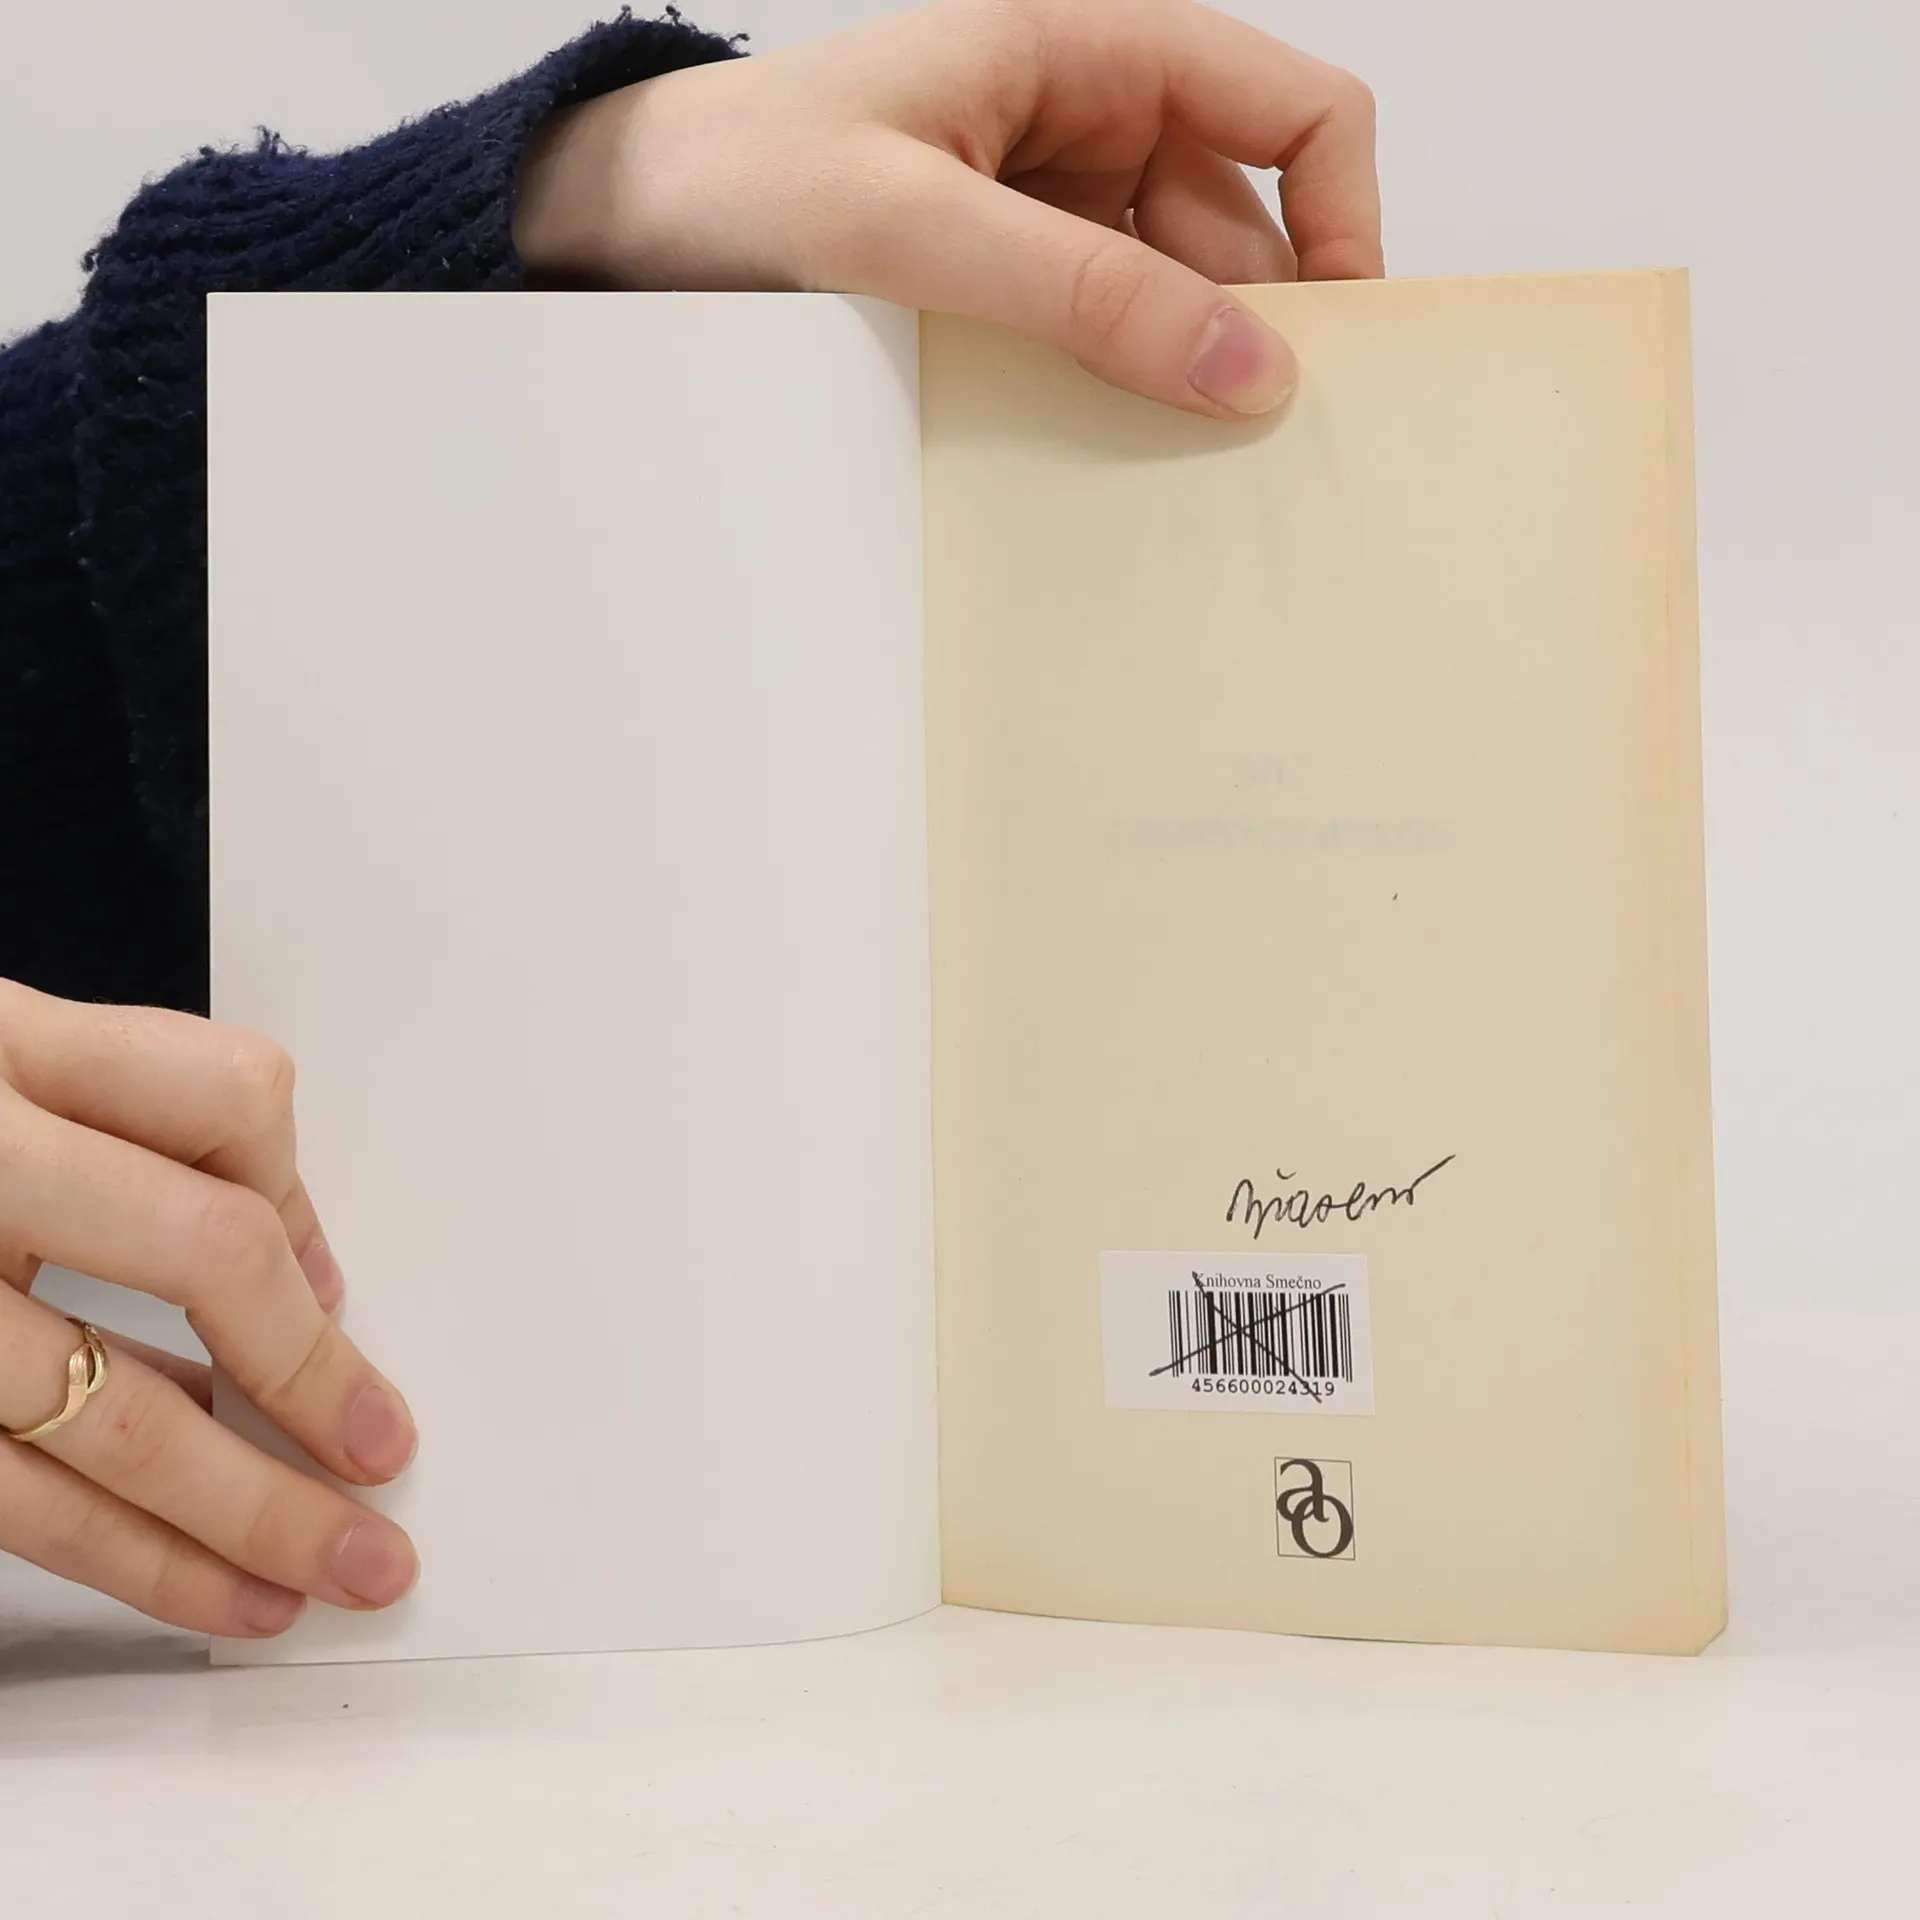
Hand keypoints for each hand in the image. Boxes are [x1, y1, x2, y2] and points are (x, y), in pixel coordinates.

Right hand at [0, 980, 417, 1636]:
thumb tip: (308, 1262)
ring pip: (104, 1415)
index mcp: (5, 1049)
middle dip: (314, 1373)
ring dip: (241, 1508)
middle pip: (201, 1254)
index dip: (302, 1195)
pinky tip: (203, 1582)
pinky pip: (8, 1498)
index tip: (339, 1294)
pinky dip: (125, 1554)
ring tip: (332, 1565)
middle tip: (387, 1460)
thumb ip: (146, 1126)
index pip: (226, 1096)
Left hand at [515, 0, 1380, 416]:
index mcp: (1086, 45)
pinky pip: (1102, 324)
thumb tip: (1244, 369)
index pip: (1292, 109)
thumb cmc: (734, 179)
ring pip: (1172, 287)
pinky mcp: (1006, 265)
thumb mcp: (910, 227)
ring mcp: (1047, 195)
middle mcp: (1085, 113)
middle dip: (1249, 327)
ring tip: (1155, 462)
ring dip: (1173, 369)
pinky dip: (1111, 382)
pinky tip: (1088, 442)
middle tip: (1238, 449)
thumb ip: (1083, 290)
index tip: (1327, 349)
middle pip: (1241, 222)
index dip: (1341, 220)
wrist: (615, 226)